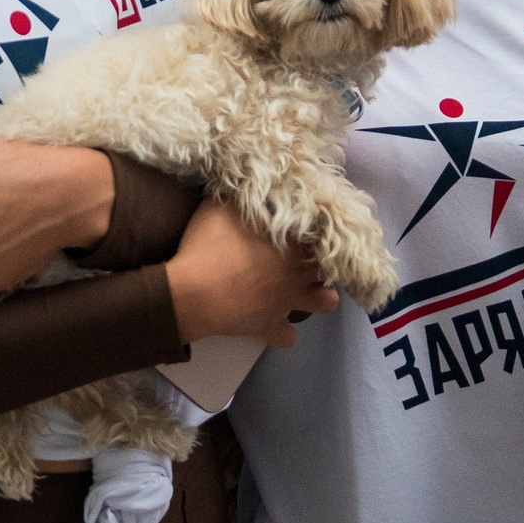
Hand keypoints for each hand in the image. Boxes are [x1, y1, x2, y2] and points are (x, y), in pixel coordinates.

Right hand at [162, 200, 338, 346]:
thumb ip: (244, 196)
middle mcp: (299, 271)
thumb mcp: (221, 205)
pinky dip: (284, 331)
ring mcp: (288, 302)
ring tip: (302, 288)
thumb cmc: (209, 243)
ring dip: (317, 296)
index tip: (304, 224)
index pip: (322, 231)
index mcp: (293, 240)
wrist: (193, 292)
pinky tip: (275, 322)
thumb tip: (252, 185)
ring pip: (325, 302)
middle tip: (304, 253)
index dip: (316, 227)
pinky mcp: (270, 326)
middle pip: (330, 264)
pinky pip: (287, 337)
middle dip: (323, 259)